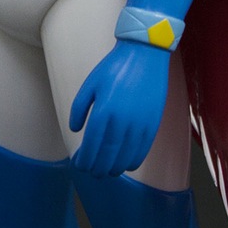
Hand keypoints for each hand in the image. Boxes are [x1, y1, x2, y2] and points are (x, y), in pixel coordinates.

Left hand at [69, 41, 169, 176]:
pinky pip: (141, 152)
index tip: (79, 165)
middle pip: (107, 157)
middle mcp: (122, 122)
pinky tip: (123, 164)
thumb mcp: (90, 83)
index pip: (91, 146)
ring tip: (104, 170)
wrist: (145, 55)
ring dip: (112, 169)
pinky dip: (130, 162)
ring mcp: (139, 125)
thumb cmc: (115, 67)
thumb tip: (75, 130)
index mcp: (104, 110)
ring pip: (124, 159)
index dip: (84, 160)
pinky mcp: (152, 126)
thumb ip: (79, 108)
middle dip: (96, 169)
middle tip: (90, 171)